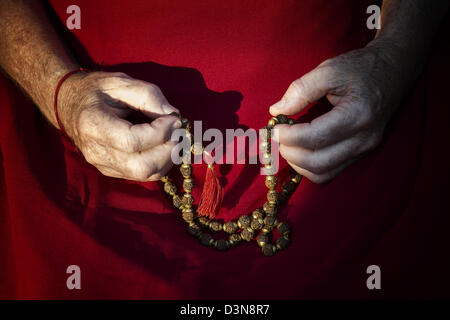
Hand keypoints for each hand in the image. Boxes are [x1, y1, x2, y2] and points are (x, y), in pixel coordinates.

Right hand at [58, 71, 180, 180]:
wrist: (69, 105)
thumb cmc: (96, 91)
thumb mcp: (121, 82)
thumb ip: (149, 96)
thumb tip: (174, 115)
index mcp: (93, 125)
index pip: (132, 141)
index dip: (160, 133)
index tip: (174, 119)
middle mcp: (96, 151)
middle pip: (141, 167)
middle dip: (168, 151)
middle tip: (178, 132)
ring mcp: (103, 165)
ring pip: (145, 175)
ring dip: (168, 159)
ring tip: (174, 138)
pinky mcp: (112, 171)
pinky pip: (143, 175)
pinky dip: (160, 163)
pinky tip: (164, 146)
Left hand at [270, 42, 410, 182]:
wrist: (393, 71)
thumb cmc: (361, 68)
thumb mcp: (330, 70)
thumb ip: (301, 90)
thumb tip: (277, 110)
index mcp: (358, 115)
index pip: (315, 137)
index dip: (288, 136)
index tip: (274, 127)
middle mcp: (364, 139)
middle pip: (317, 163)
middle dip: (290, 153)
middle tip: (276, 138)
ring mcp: (364, 150)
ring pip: (322, 173)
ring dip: (298, 164)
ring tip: (286, 144)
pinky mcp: (361, 154)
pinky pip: (330, 171)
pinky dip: (309, 166)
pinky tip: (300, 150)